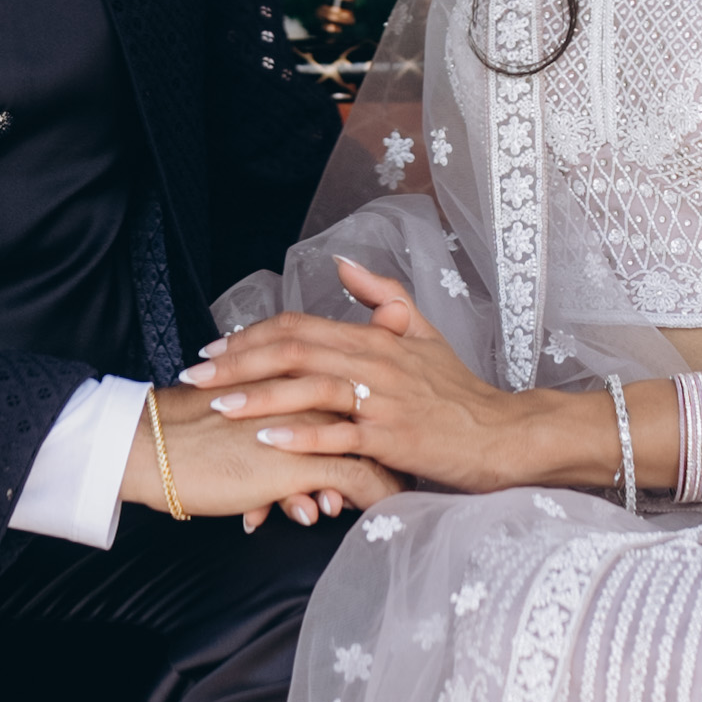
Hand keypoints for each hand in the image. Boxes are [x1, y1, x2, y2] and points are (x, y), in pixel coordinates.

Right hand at [129, 387, 393, 532]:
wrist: (154, 448)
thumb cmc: (190, 430)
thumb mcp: (239, 409)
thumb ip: (272, 410)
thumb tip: (285, 424)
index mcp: (295, 373)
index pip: (354, 383)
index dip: (374, 414)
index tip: (383, 439)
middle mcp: (310, 392)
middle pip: (373, 415)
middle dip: (389, 449)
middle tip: (399, 471)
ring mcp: (310, 425)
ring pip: (372, 449)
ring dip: (381, 478)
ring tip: (376, 498)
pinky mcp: (301, 462)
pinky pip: (356, 483)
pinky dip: (369, 499)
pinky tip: (365, 511)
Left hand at [193, 258, 537, 496]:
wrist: (505, 435)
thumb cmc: (460, 394)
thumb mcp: (424, 333)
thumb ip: (381, 296)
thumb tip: (341, 261)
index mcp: (375, 338)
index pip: (301, 326)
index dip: (253, 335)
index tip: (214, 347)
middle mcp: (375, 362)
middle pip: (295, 351)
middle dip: (239, 362)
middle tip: (197, 372)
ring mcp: (384, 401)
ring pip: (311, 389)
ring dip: (260, 396)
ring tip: (220, 405)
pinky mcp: (394, 439)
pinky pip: (339, 435)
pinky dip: (302, 436)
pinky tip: (268, 440)